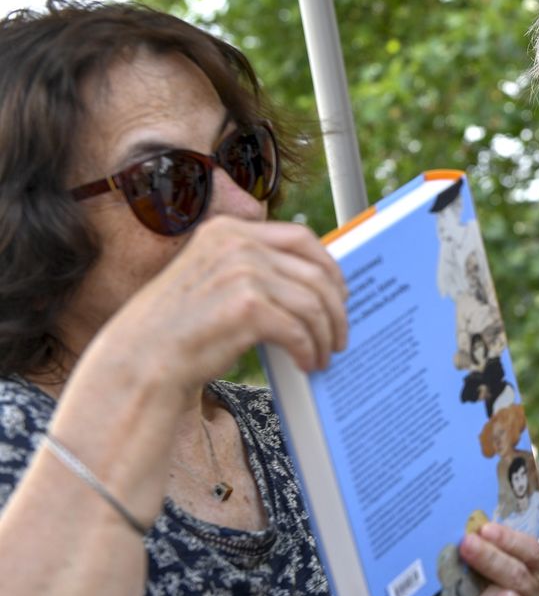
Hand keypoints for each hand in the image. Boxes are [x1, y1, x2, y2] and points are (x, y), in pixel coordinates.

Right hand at [87, 216, 348, 392]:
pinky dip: (309, 350)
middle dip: (335, 308)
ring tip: (324, 355)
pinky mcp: (247, 307)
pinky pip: (299, 329)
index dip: (329, 266)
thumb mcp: (212, 280)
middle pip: (315, 272)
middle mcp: (236, 244)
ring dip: (325, 334)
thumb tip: (310, 282)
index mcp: (228, 231)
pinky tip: (307, 364)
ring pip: (312, 303)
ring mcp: (241, 272)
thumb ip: (251, 269)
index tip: (340, 293)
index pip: (300, 238)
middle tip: (339, 334)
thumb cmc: (178, 328)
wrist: (140, 361)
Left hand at [419, 523, 538, 595]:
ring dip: (479, 590)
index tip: (484, 529)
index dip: (508, 539)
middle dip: (489, 557)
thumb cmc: (475, 593)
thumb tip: (469, 527)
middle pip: (518, 574)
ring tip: (458, 582)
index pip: (530, 551)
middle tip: (465, 544)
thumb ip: (484, 548)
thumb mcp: (483, 567)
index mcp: (536, 572)